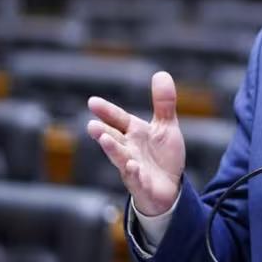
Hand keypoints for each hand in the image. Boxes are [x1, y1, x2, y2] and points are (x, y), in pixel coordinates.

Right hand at [87, 71, 185, 215]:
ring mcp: (133, 168)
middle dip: (103, 132)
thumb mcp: (166, 126)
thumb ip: (163, 103)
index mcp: (134, 133)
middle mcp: (129, 150)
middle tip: (91, 125)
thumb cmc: (162, 156)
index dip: (107, 112)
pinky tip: (132, 166)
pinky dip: (134, 173)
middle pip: (114, 139)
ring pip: (120, 159)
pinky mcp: (142, 185)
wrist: (170, 188)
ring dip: (113, 150)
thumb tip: (160, 73)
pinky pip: (137, 179)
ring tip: (104, 140)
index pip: (118, 120)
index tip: (92, 102)